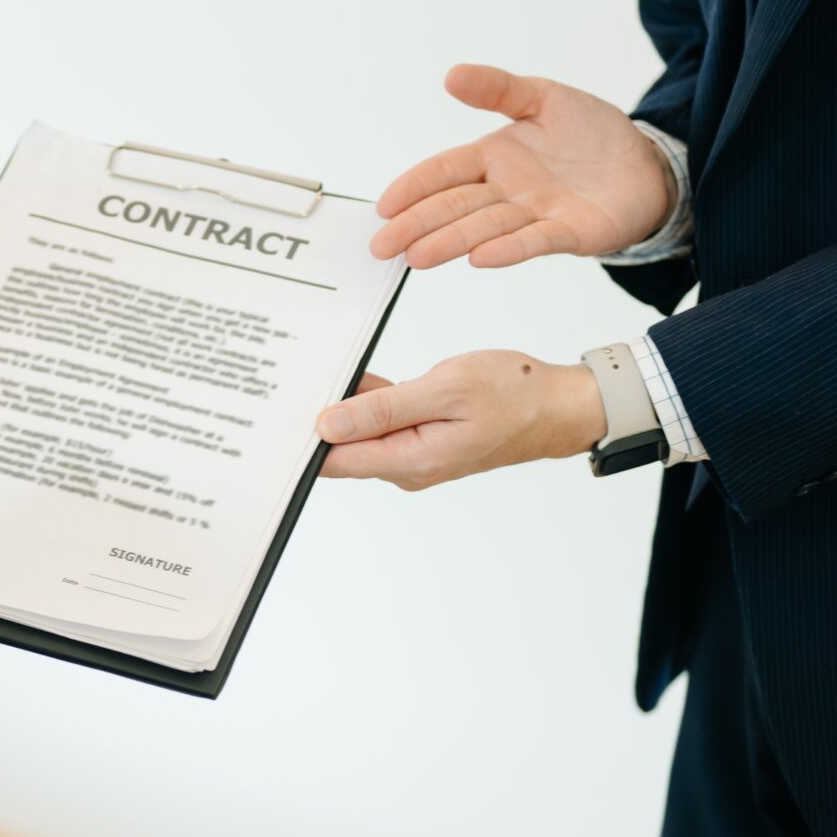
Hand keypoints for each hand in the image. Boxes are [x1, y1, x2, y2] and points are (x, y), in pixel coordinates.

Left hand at [315, 353, 606, 491]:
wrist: (557, 406)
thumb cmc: (514, 394)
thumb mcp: (446, 389)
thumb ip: (384, 409)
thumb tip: (328, 425)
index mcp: (411, 461)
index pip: (333, 463)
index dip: (301, 440)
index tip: (279, 411)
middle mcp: (406, 466)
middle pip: (341, 449)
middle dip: (317, 418)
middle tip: (296, 378)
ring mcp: (413, 454)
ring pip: (360, 432)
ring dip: (344, 405)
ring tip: (323, 370)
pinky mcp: (420, 438)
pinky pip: (381, 421)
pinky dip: (368, 400)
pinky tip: (357, 375)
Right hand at [374, 65, 674, 268]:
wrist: (645, 165)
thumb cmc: (592, 134)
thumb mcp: (544, 97)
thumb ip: (499, 89)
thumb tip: (452, 74)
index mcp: (495, 157)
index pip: (445, 171)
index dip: (414, 187)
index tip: (384, 205)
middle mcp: (508, 190)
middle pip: (454, 207)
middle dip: (416, 225)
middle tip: (382, 245)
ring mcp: (535, 214)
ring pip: (484, 228)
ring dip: (450, 242)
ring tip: (417, 257)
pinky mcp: (569, 233)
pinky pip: (533, 242)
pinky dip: (507, 250)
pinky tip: (479, 258)